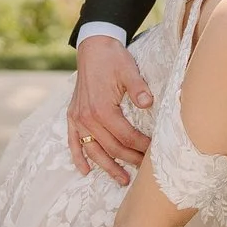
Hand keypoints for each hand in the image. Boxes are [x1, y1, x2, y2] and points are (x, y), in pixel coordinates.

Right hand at [67, 35, 151, 183]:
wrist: (93, 47)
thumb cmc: (113, 59)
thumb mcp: (129, 71)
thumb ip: (139, 89)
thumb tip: (148, 103)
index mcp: (102, 109)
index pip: (125, 136)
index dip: (141, 146)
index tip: (154, 153)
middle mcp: (87, 117)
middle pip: (111, 147)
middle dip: (129, 159)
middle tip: (144, 170)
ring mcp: (78, 118)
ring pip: (93, 150)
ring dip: (107, 167)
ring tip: (121, 179)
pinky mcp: (72, 116)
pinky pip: (73, 142)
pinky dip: (78, 157)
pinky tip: (85, 171)